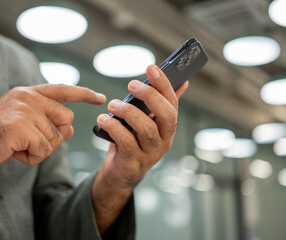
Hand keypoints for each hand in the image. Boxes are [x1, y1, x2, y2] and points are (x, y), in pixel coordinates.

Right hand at [0, 84, 105, 179]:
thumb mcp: (24, 126)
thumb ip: (47, 123)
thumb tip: (71, 128)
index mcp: (28, 94)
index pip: (63, 90)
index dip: (83, 94)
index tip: (100, 98)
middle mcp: (28, 97)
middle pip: (66, 119)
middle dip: (55, 136)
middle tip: (30, 142)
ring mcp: (24, 110)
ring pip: (55, 138)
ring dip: (40, 150)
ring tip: (18, 146)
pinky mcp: (20, 126)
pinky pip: (44, 149)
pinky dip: (32, 157)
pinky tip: (15, 152)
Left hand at [92, 65, 187, 233]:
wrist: (120, 174)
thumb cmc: (133, 142)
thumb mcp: (146, 122)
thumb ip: (158, 105)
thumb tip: (183, 82)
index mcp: (168, 128)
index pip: (173, 103)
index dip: (164, 84)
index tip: (151, 68)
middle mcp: (164, 141)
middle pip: (167, 116)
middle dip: (151, 96)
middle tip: (132, 85)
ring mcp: (151, 154)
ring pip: (147, 129)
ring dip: (128, 112)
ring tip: (113, 104)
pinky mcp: (134, 163)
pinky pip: (127, 142)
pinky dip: (114, 128)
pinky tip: (103, 119)